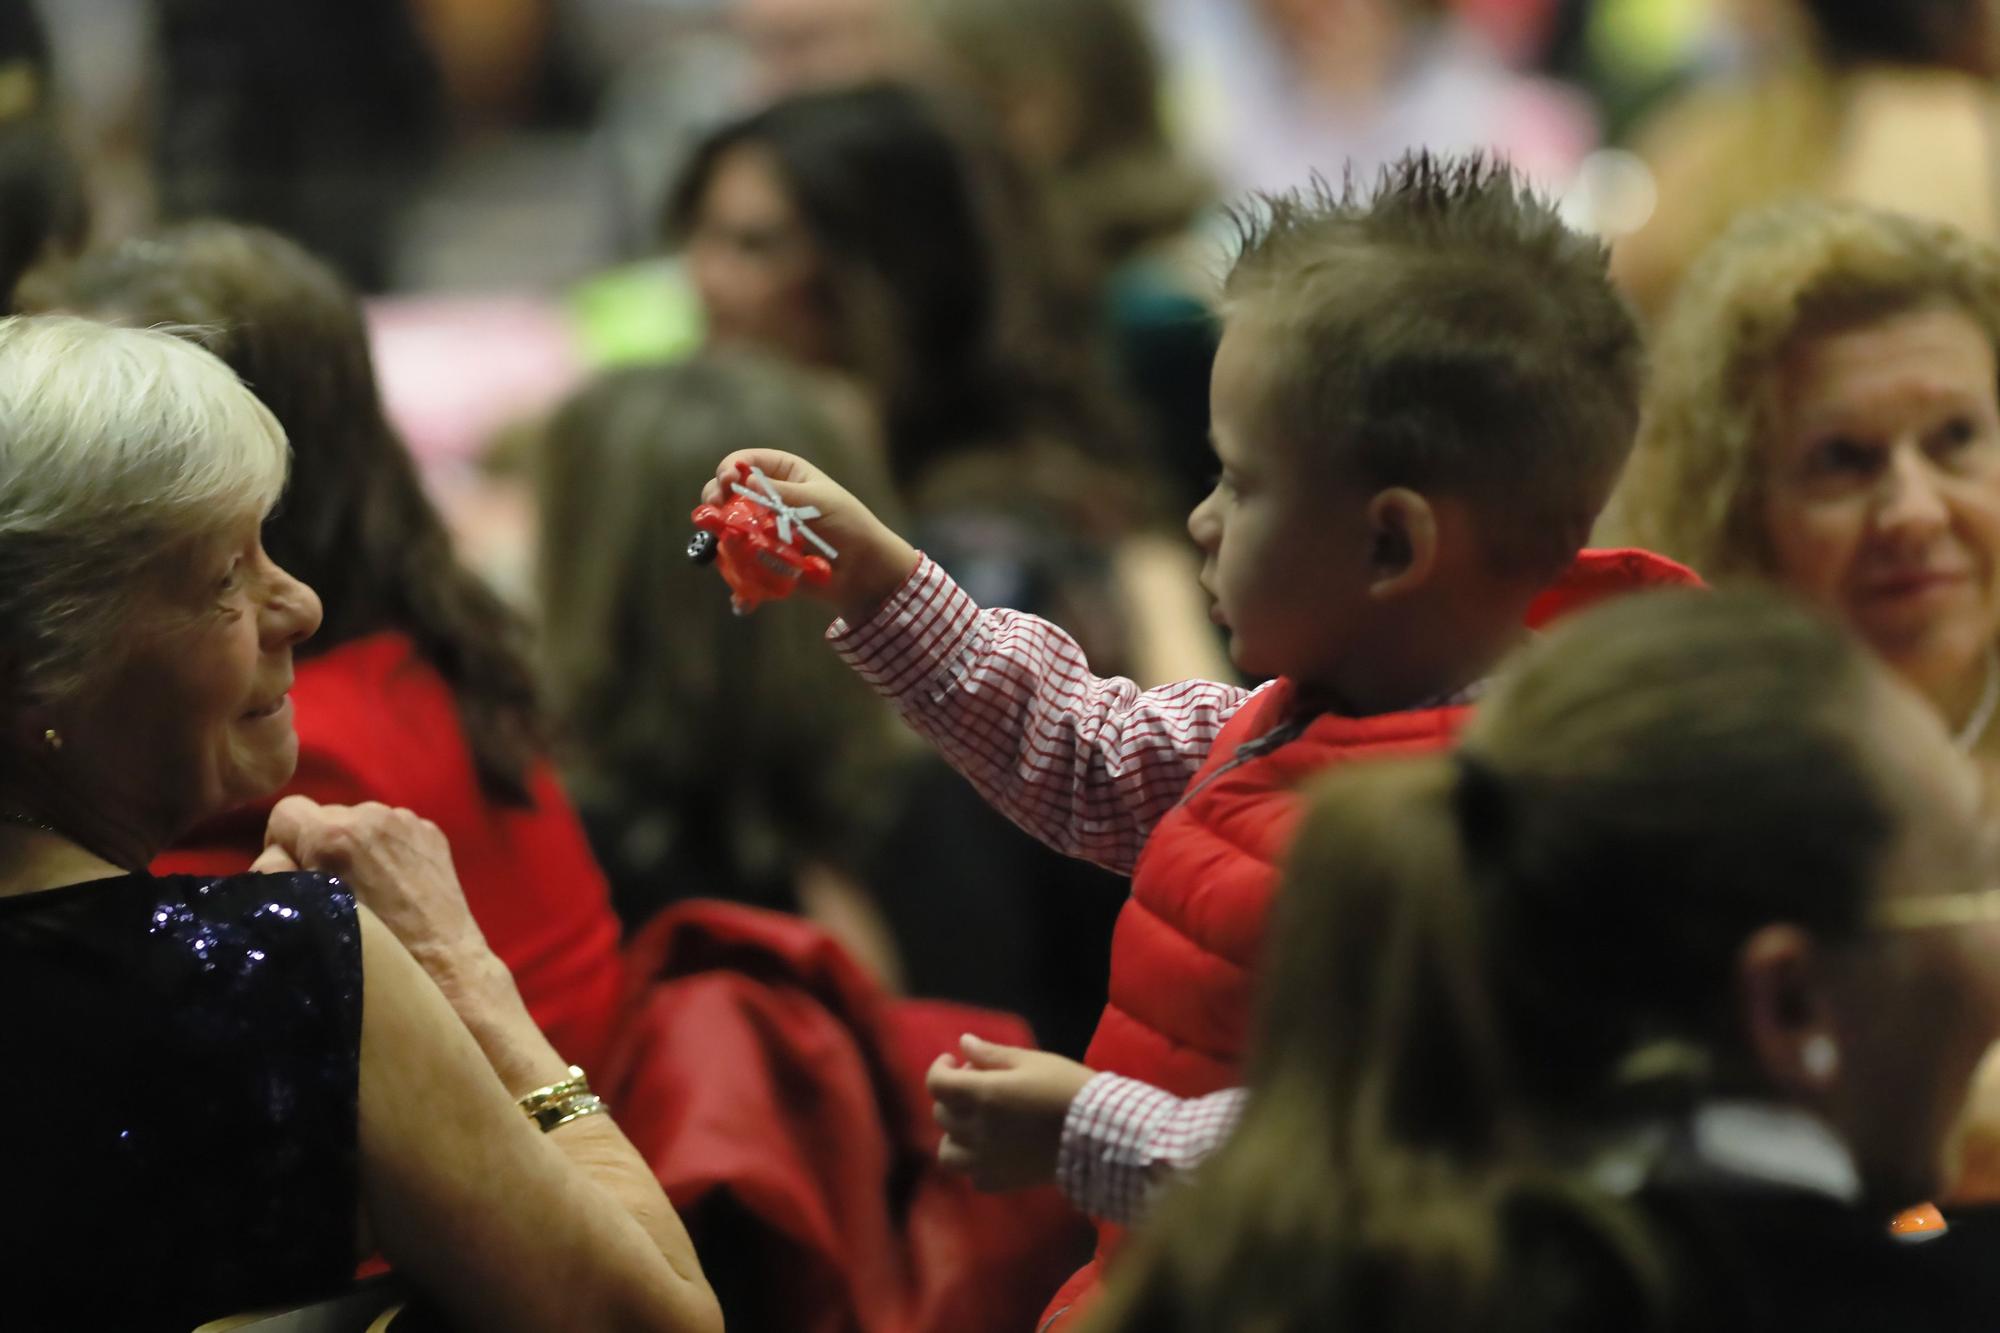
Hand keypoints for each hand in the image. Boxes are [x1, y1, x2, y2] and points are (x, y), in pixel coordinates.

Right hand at [262, 795, 497, 994]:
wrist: (442, 965)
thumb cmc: (367, 951)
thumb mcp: (303, 915)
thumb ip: (274, 874)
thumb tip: (273, 855)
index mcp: (335, 834)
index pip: (285, 812)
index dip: (282, 844)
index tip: (297, 875)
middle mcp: (372, 814)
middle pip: (324, 816)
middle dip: (320, 845)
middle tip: (334, 887)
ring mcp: (408, 820)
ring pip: (359, 821)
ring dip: (355, 846)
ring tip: (368, 888)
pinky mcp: (432, 831)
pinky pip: (392, 830)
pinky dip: (385, 849)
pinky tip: (394, 883)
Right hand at [701, 449, 918, 621]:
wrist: (864, 570)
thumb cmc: (848, 525)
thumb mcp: (818, 502)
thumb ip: (781, 493)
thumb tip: (746, 482)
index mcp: (783, 475)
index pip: (745, 462)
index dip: (730, 469)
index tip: (727, 481)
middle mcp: (767, 501)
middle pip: (726, 494)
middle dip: (715, 501)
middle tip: (714, 511)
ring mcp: (761, 532)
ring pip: (727, 531)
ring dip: (723, 539)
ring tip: (728, 548)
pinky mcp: (762, 562)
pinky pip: (740, 568)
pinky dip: (737, 581)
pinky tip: (741, 593)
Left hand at [926, 1035, 1094, 1191]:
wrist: (1099, 1133)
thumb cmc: (1067, 1088)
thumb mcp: (1033, 1062)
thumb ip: (993, 1054)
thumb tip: (964, 1042)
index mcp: (983, 1095)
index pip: (936, 1083)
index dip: (939, 1068)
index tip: (954, 1060)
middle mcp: (977, 1130)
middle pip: (941, 1113)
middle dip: (953, 1094)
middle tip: (978, 1084)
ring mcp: (986, 1160)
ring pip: (948, 1151)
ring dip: (955, 1134)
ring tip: (976, 1124)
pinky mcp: (1001, 1181)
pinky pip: (972, 1176)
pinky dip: (975, 1163)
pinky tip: (993, 1151)